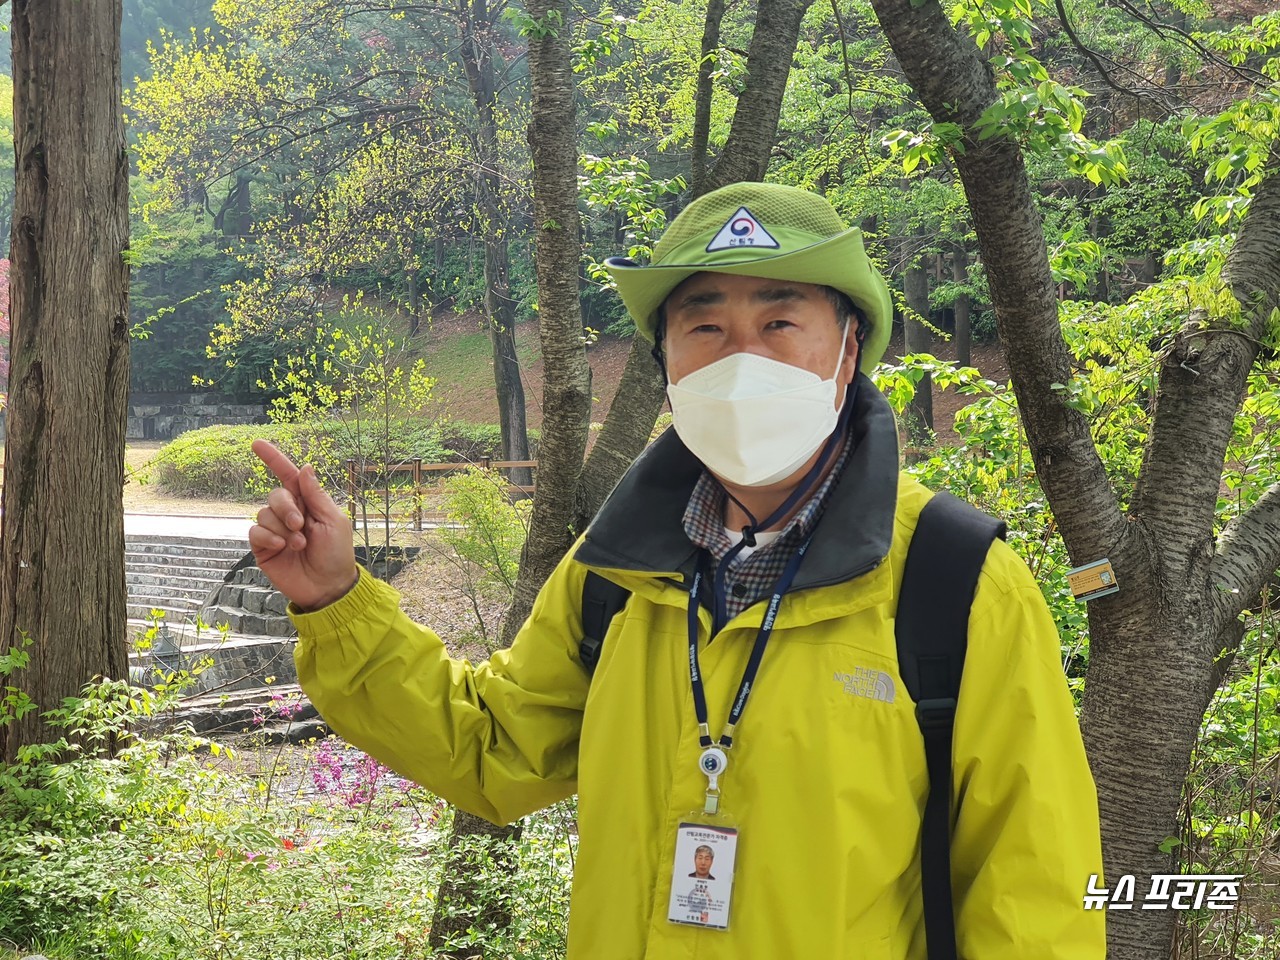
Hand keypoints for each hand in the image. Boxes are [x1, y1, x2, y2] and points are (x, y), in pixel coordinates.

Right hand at [250, 440, 357, 611]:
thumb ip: (315, 495)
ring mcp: (275, 530)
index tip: (257, 443)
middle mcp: (289, 513)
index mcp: (308, 503)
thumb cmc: (336, 554)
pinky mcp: (263, 547)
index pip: (288, 476)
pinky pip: (255, 531)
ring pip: (264, 513)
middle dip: (287, 508)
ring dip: (282, 528)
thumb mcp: (333, 521)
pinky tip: (282, 547)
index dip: (273, 459)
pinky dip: (269, 537)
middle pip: (276, 495)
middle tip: (301, 525)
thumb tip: (305, 467)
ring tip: (298, 544)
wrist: (328, 586)